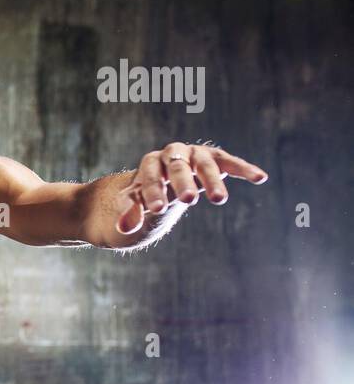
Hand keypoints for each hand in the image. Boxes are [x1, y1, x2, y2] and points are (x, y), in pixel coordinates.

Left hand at [117, 142, 267, 234]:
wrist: (164, 179)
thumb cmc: (148, 193)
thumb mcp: (137, 204)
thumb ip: (131, 213)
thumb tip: (123, 229)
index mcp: (150, 164)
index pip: (149, 176)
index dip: (152, 191)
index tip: (156, 209)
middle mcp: (172, 154)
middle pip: (176, 166)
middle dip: (181, 182)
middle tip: (188, 200)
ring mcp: (195, 154)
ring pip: (203, 163)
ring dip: (212, 179)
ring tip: (219, 200)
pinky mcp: (215, 158)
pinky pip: (229, 162)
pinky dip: (243, 168)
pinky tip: (260, 178)